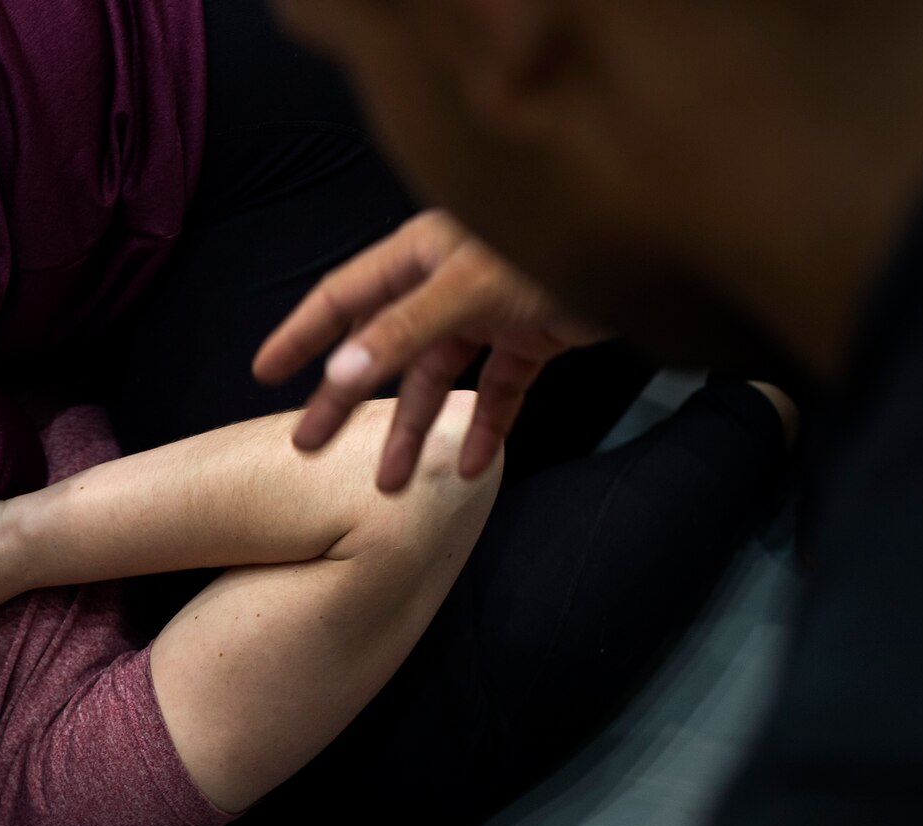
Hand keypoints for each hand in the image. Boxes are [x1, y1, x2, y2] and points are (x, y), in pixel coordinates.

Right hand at [253, 209, 606, 491]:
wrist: (657, 245)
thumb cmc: (559, 245)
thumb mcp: (471, 289)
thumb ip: (406, 331)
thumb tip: (340, 372)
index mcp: (421, 253)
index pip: (344, 296)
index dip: (302, 334)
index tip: (266, 372)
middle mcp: (447, 281)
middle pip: (382, 347)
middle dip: (346, 399)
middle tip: (309, 445)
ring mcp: (489, 310)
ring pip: (437, 378)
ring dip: (413, 429)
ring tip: (389, 483)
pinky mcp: (531, 336)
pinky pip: (496, 389)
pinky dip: (483, 426)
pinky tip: (470, 466)